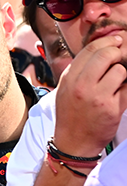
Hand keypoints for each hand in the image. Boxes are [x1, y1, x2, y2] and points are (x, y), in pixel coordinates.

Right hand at [52, 32, 126, 156]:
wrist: (72, 144)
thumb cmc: (71, 117)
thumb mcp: (65, 91)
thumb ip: (79, 71)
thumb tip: (101, 50)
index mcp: (69, 79)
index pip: (90, 50)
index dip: (106, 42)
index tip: (116, 41)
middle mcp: (80, 86)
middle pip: (106, 55)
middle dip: (117, 54)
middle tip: (118, 61)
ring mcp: (96, 97)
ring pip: (120, 70)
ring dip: (122, 76)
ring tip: (115, 86)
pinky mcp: (111, 108)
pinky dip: (126, 89)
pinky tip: (119, 95)